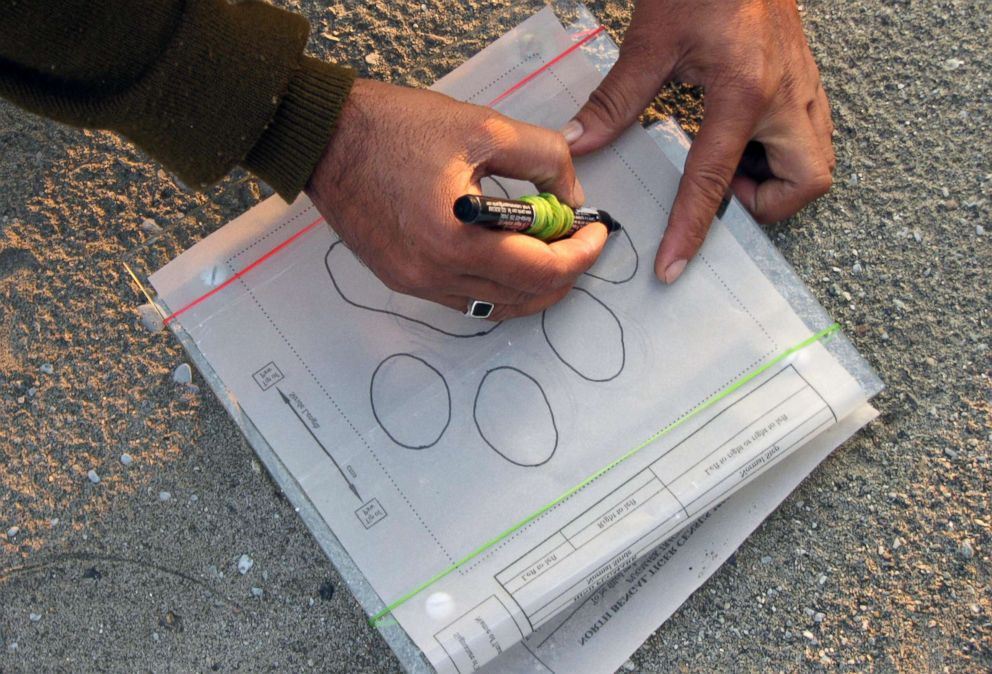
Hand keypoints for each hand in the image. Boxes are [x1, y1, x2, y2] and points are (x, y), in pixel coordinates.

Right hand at [305, 79, 606, 319]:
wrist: (323, 137)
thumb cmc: (393, 127)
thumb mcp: (483, 127)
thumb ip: (544, 158)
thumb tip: (573, 193)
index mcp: (456, 241)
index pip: (543, 270)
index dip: (582, 253)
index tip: (597, 230)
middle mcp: (433, 275)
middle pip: (524, 297)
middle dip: (564, 271)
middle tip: (578, 239)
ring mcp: (414, 283)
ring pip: (495, 306)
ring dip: (531, 283)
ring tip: (546, 246)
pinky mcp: (401, 279)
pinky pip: (464, 299)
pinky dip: (496, 284)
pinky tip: (506, 253)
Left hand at [562, 0, 834, 282]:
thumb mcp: (652, 39)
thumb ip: (617, 99)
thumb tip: (581, 142)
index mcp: (744, 92)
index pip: (714, 181)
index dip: (692, 230)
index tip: (675, 265)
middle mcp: (785, 95)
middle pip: (805, 183)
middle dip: (768, 203)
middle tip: (728, 187)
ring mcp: (804, 85)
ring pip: (816, 160)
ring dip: (778, 177)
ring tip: (735, 158)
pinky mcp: (805, 76)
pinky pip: (810, 133)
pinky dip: (782, 149)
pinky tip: (746, 133)